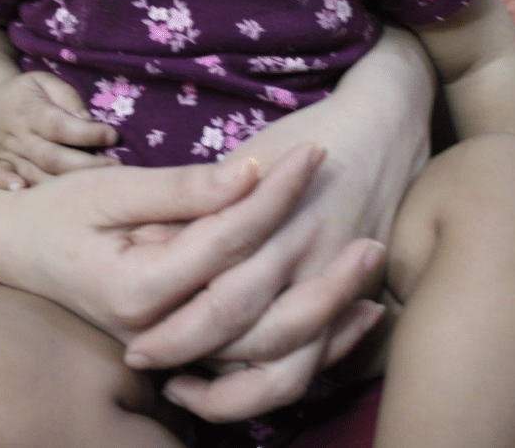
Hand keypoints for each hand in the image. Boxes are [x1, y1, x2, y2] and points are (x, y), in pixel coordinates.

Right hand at [0, 71, 118, 188]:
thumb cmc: (25, 93)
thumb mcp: (45, 81)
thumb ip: (67, 97)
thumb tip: (86, 120)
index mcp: (30, 109)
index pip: (59, 126)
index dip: (87, 133)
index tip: (112, 136)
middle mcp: (18, 135)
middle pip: (51, 157)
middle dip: (86, 165)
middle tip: (115, 166)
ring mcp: (8, 154)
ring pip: (36, 174)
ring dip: (65, 185)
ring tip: (95, 186)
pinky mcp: (1, 167)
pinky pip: (2, 181)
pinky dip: (12, 188)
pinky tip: (30, 194)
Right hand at [0, 144, 381, 346]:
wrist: (17, 249)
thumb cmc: (59, 211)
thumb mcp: (111, 189)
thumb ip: (181, 190)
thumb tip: (249, 173)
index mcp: (136, 287)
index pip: (227, 240)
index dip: (273, 193)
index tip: (313, 153)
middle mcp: (156, 330)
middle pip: (257, 312)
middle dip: (320, 275)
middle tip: (372, 234)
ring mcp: (171, 346)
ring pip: (262, 357)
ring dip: (322, 325)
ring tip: (371, 286)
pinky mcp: (181, 348)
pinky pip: (253, 369)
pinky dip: (303, 350)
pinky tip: (343, 320)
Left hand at [126, 27, 434, 419]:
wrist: (382, 124)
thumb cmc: (302, 136)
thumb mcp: (246, 156)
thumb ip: (199, 203)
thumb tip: (144, 244)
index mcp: (267, 216)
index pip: (206, 284)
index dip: (168, 318)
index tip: (132, 340)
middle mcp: (300, 252)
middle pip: (236, 322)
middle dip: (184, 349)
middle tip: (142, 360)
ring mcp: (332, 275)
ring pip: (282, 358)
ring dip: (231, 386)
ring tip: (186, 388)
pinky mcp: (356, 292)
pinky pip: (318, 355)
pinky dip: (280, 377)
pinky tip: (241, 381)